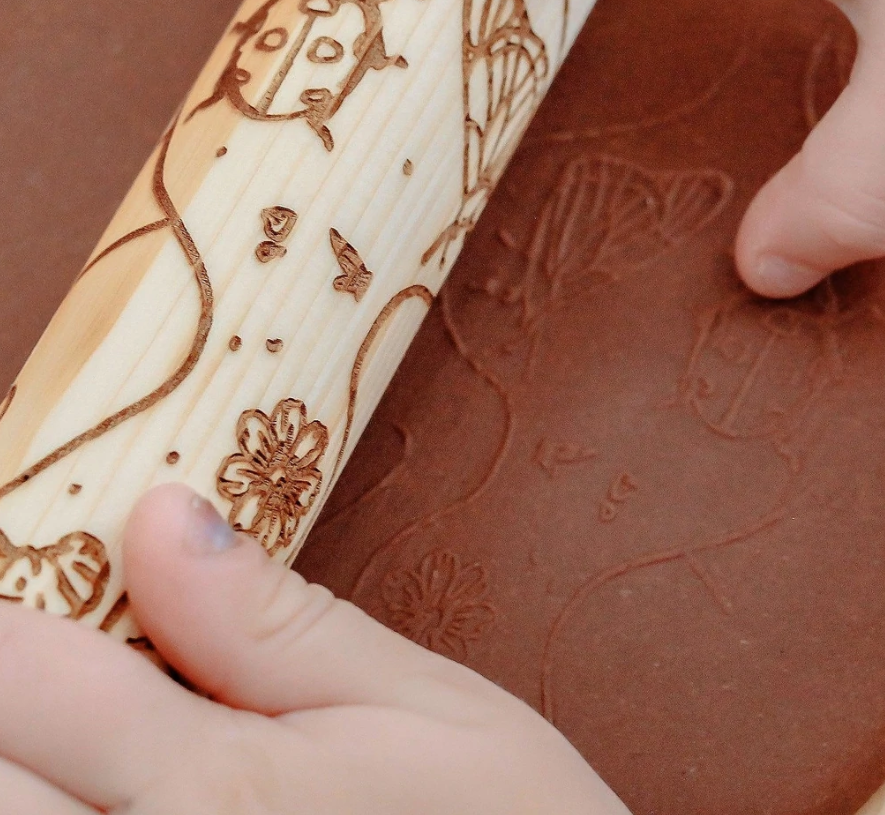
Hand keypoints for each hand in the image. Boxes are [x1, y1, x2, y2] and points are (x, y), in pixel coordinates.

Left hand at [0, 485, 627, 813]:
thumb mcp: (425, 709)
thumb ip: (275, 623)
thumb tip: (158, 516)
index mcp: (216, 794)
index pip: (19, 678)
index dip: (4, 616)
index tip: (32, 583)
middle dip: (6, 703)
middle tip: (54, 666)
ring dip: (15, 769)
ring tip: (76, 729)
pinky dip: (47, 814)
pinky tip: (91, 790)